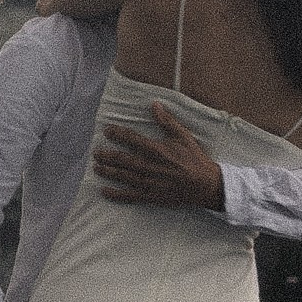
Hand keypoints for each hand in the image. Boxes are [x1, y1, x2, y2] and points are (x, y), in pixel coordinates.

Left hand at [95, 104, 224, 210]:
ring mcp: (150, 183)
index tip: (107, 130)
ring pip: (124, 177)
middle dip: (107, 155)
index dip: (118, 134)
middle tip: (96, 152)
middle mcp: (151, 167)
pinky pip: (130, 196)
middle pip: (123, 160)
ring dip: (108, 172)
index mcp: (158, 151)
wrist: (206, 185)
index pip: (133, 140)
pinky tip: (104, 191)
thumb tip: (154, 104)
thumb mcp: (184, 136)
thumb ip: (167, 121)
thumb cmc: (195, 159)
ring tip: (96, 167)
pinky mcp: (152, 196)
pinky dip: (116, 194)